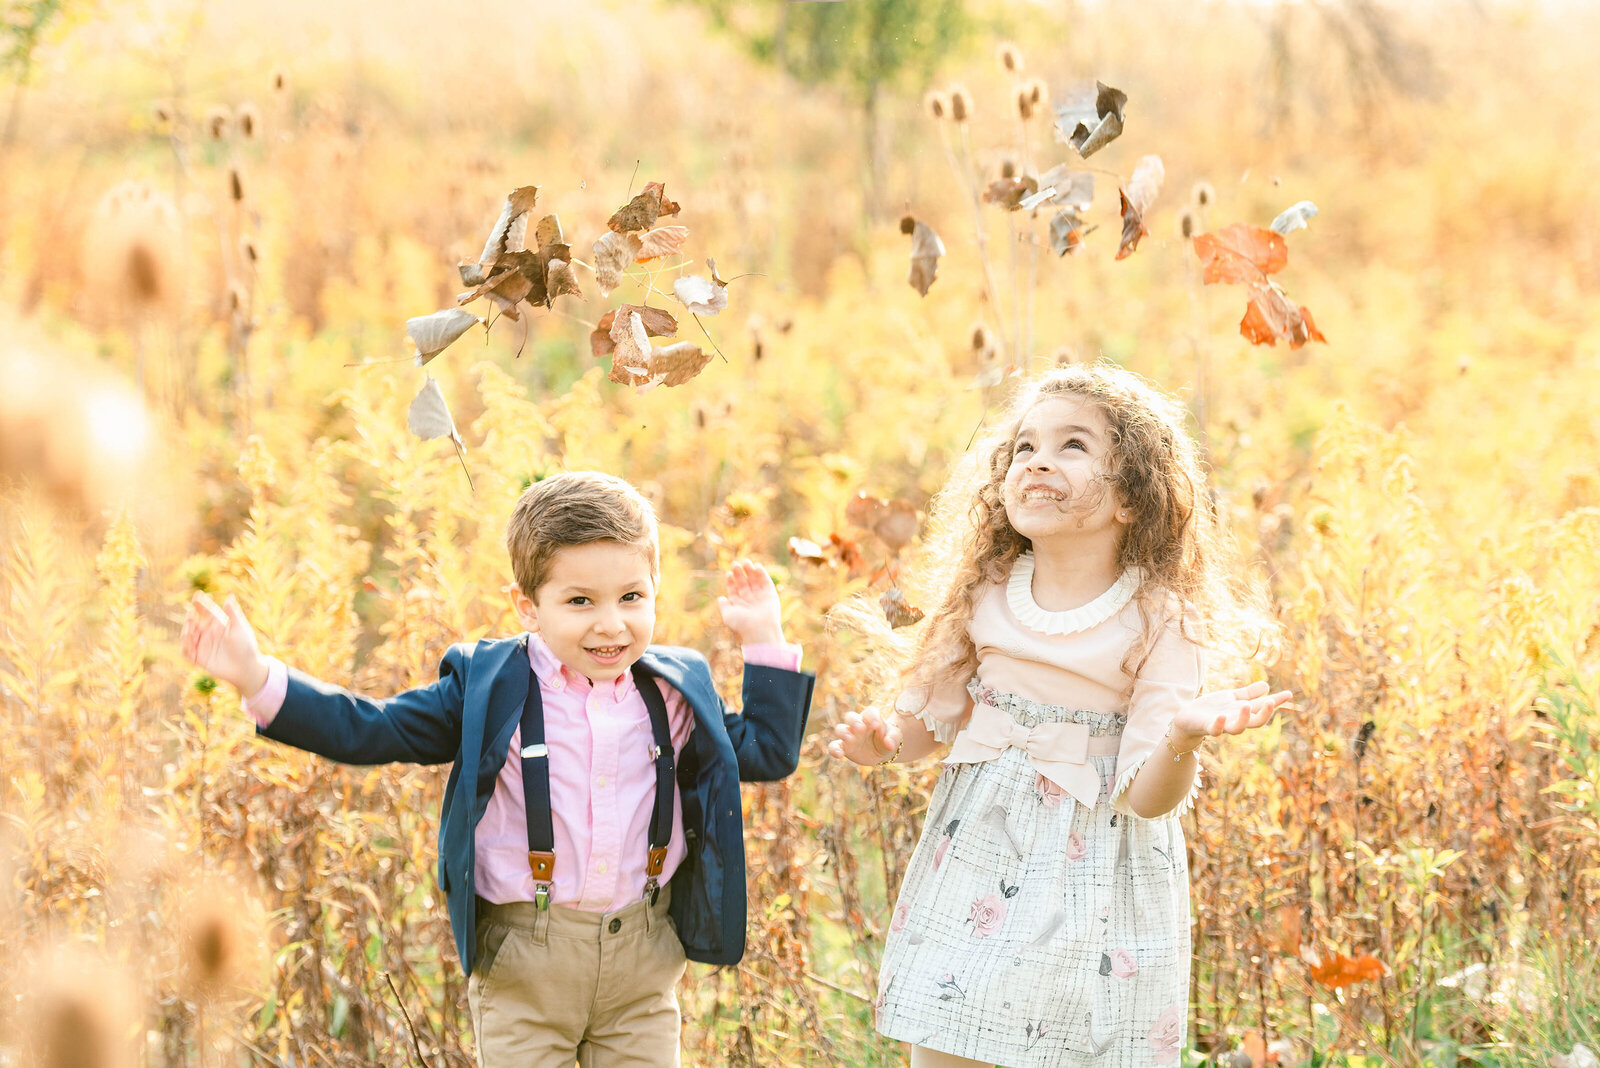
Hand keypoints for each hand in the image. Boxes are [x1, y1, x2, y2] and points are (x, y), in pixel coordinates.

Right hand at [180, 591, 270, 696]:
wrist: (247, 668)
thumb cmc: (246, 647)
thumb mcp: (240, 628)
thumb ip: (233, 614)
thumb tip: (229, 597)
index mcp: (218, 624)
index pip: (206, 611)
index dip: (200, 603)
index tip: (197, 595)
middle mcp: (208, 634)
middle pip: (193, 623)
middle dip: (190, 618)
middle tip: (191, 614)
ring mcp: (202, 646)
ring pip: (187, 636)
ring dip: (186, 630)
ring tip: (190, 626)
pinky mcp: (199, 658)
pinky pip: (187, 652)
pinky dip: (185, 646)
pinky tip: (189, 641)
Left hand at [717, 558, 784, 645]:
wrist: (760, 630)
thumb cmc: (742, 624)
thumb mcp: (728, 615)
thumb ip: (724, 606)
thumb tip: (720, 597)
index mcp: (740, 604)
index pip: (734, 589)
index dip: (731, 580)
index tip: (728, 573)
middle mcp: (750, 599)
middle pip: (744, 582)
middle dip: (739, 573)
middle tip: (735, 563)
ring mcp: (760, 596)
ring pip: (754, 580)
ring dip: (750, 571)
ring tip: (745, 561)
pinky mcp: (771, 594)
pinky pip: (766, 582)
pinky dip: (762, 573)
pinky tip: (757, 566)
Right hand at [827, 708, 902, 765]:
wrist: (881, 751)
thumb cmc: (887, 739)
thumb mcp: (894, 737)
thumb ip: (893, 738)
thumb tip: (889, 744)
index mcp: (871, 718)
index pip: (870, 712)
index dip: (872, 716)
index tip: (877, 725)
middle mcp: (858, 724)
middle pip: (850, 716)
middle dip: (854, 721)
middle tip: (861, 728)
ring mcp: (849, 735)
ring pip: (840, 729)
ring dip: (843, 733)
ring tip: (850, 739)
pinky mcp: (844, 747)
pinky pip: (834, 746)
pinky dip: (834, 749)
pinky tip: (839, 755)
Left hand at [1168, 681, 1292, 748]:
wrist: (1188, 718)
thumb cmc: (1212, 708)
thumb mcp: (1232, 697)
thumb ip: (1249, 693)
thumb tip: (1267, 685)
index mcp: (1243, 712)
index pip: (1262, 707)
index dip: (1276, 701)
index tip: (1289, 693)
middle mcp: (1236, 721)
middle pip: (1255, 722)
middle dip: (1264, 713)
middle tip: (1271, 702)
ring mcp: (1222, 725)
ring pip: (1237, 728)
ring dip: (1243, 718)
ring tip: (1245, 706)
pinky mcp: (1207, 727)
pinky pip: (1214, 730)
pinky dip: (1218, 724)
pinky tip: (1221, 716)